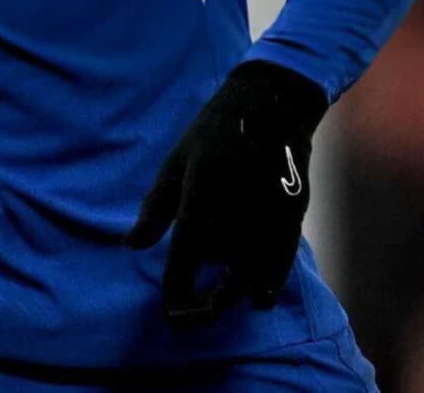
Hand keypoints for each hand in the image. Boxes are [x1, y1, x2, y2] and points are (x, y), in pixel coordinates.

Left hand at [125, 60, 329, 323]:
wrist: (268, 106)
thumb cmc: (211, 135)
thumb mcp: (175, 164)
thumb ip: (155, 208)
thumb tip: (132, 246)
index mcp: (199, 190)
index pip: (185, 252)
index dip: (177, 287)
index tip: (168, 311)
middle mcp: (234, 205)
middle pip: (222, 272)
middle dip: (204, 303)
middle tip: (189, 317)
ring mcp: (265, 210)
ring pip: (253, 268)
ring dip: (233, 294)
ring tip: (215, 307)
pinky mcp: (291, 212)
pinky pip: (281, 258)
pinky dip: (269, 283)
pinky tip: (258, 302)